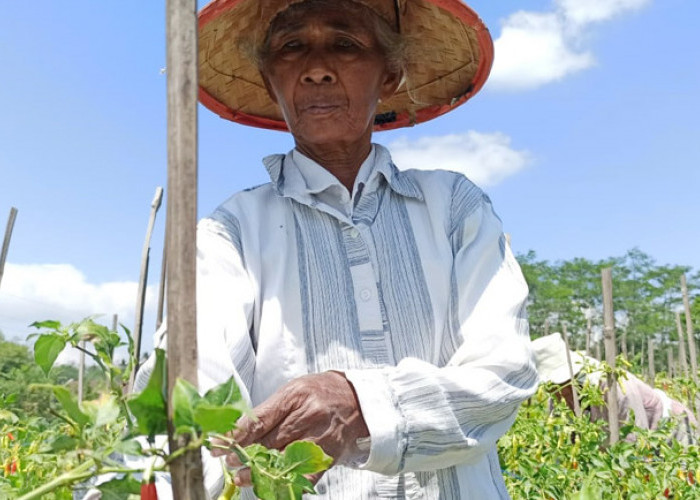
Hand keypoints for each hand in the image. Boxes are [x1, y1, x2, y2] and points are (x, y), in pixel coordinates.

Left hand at [212, 371, 368, 486]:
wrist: (359, 400)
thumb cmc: (322, 393)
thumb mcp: (294, 391)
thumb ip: (270, 410)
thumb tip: (240, 431)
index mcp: (296, 395)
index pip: (260, 419)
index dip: (237, 434)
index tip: (219, 444)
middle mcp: (308, 416)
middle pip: (269, 441)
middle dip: (244, 454)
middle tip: (227, 461)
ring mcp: (319, 438)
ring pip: (283, 459)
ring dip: (259, 470)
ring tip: (242, 476)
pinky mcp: (328, 456)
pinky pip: (304, 475)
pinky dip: (286, 483)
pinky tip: (270, 486)